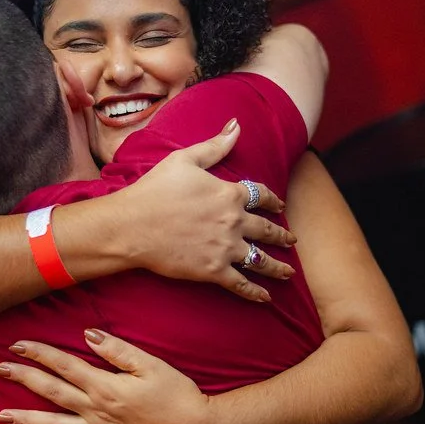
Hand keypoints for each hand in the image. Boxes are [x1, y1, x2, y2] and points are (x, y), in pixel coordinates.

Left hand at [0, 330, 211, 423]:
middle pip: (52, 392)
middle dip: (23, 379)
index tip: (16, 344)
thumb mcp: (150, 363)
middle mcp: (96, 410)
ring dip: (27, 420)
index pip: (64, 365)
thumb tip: (87, 334)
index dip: (39, 353)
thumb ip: (116, 349)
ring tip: (1, 417)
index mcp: (104, 385)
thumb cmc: (177, 393)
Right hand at [118, 120, 296, 301]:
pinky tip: (266, 298)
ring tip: (289, 272)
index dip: (273, 201)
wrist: (132, 226)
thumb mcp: (185, 159)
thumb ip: (215, 146)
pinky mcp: (213, 271)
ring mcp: (226, 249)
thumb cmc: (154, 190)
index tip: (279, 205)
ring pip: (261, 260)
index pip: (261, 196)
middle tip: (292, 240)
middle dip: (282, 235)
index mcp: (229, 194)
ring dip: (278, 267)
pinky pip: (242, 284)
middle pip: (267, 229)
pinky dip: (256, 293)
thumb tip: (237, 125)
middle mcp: (234, 222)